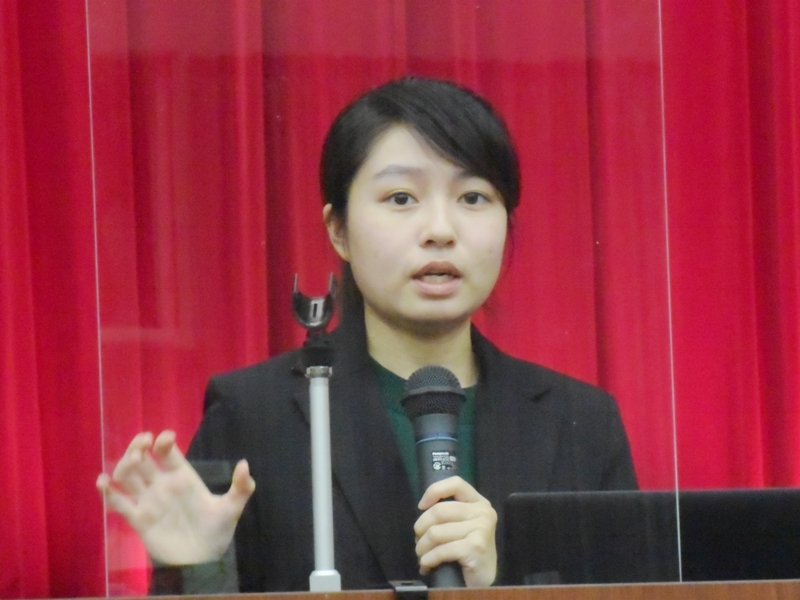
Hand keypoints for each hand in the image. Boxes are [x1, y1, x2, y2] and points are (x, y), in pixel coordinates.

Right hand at [96, 430, 254, 564]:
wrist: (201, 562)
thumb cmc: (216, 532)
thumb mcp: (232, 508)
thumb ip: (241, 487)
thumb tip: (245, 464)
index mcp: (182, 476)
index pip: (167, 452)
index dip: (164, 442)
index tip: (165, 438)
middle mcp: (162, 484)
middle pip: (143, 458)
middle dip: (138, 446)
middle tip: (141, 443)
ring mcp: (148, 500)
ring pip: (128, 475)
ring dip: (124, 464)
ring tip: (131, 462)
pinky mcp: (137, 519)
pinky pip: (118, 503)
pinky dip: (107, 492)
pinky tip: (102, 481)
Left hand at [414, 476, 497, 586]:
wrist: (483, 579)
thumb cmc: (468, 550)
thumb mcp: (461, 525)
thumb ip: (448, 512)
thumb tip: (422, 509)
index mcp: (478, 502)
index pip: (455, 483)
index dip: (434, 491)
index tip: (421, 506)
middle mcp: (483, 512)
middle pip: (439, 510)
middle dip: (421, 528)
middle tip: (418, 541)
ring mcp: (481, 529)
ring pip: (436, 532)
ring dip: (422, 547)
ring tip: (422, 556)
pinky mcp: (476, 547)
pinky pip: (441, 550)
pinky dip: (429, 559)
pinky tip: (427, 565)